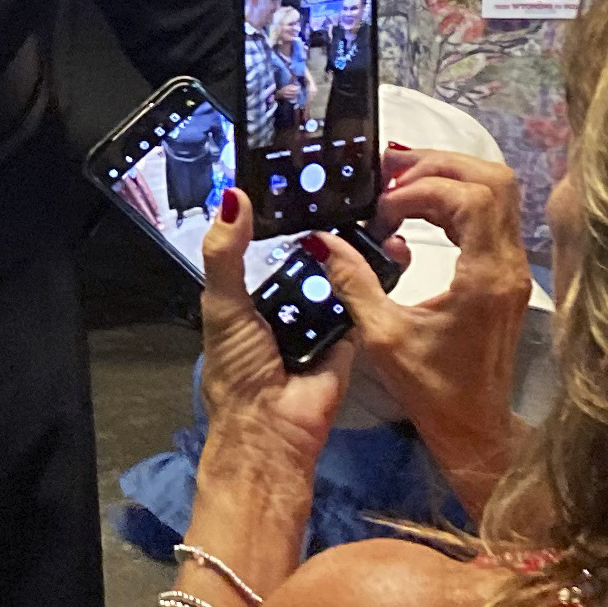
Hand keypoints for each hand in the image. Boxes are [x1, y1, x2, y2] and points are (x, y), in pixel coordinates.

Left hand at [196, 187, 354, 477]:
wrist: (273, 429)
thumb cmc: (238, 369)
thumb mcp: (222, 304)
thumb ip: (225, 254)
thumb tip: (231, 196)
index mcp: (249, 298)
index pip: (264, 249)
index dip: (280, 219)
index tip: (301, 177)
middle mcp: (285, 308)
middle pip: (307, 261)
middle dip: (323, 235)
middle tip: (346, 191)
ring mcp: (319, 323)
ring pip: (337, 279)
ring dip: (350, 255)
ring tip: (372, 213)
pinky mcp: (350, 339)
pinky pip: (361, 304)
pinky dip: (369, 284)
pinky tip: (384, 250)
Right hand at [316, 151, 529, 505]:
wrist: (475, 426)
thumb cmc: (432, 390)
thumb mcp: (383, 337)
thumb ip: (354, 283)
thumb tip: (322, 241)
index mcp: (484, 277)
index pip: (470, 199)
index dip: (423, 189)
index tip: (382, 210)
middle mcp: (508, 264)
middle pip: (492, 180)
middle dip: (439, 166)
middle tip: (388, 172)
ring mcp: (513, 267)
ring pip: (497, 191)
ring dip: (448, 178)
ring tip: (397, 184)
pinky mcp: (506, 272)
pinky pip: (490, 214)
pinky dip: (454, 199)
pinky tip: (416, 210)